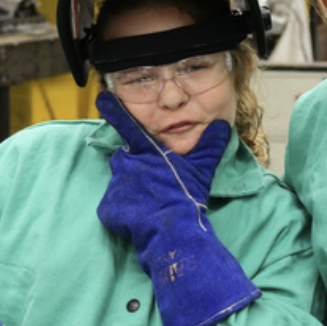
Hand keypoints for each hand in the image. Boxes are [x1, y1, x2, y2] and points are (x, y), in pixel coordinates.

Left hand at [95, 91, 259, 325]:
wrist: (172, 229)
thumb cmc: (186, 194)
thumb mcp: (202, 167)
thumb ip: (211, 144)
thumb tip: (223, 125)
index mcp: (147, 151)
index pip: (128, 125)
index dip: (115, 110)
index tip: (103, 96)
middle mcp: (127, 162)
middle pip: (126, 158)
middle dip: (135, 167)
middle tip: (153, 184)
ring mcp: (116, 184)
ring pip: (120, 182)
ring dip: (131, 188)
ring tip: (149, 203)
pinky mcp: (108, 206)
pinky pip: (114, 206)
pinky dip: (124, 210)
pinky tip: (140, 217)